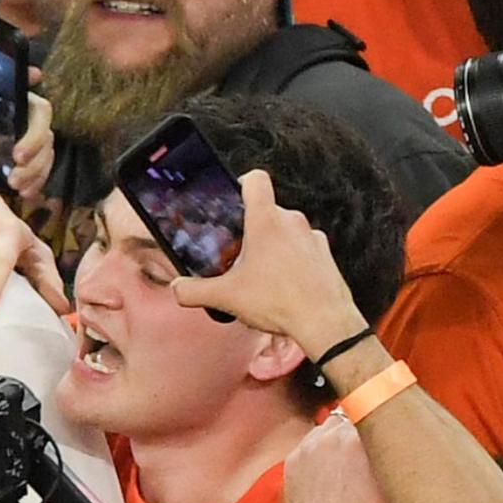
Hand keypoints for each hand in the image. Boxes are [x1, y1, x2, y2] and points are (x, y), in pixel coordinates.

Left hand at [0, 67, 54, 214]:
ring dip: (35, 167)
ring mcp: (26, 137)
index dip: (30, 76)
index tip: (35, 76)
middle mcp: (19, 112)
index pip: (21, 77)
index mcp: (1, 93)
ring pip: (46, 147)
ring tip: (14, 183)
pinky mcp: (27, 161)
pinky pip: (42, 169)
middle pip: (42, 117)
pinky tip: (23, 192)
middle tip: (18, 158)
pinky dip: (36, 182)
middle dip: (35, 139)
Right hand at [169, 170, 367, 359]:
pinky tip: (282, 283)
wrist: (324, 322)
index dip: (241, 183)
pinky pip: (302, 247)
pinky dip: (291, 259)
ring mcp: (312, 236)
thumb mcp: (226, 297)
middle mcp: (292, 222)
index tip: (233, 199)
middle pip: (267, 210)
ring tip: (261, 273)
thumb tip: (177, 289)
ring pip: (285, 230)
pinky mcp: (324, 254)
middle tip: (238, 253)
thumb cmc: (280, 302)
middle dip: (251, 229)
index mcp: (266, 222)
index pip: (255, 179)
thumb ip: (194, 291)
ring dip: (272, 245)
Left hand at [282, 416, 394, 502]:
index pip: (376, 408)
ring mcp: (307, 447)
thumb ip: (397, 460)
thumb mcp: (394, 494)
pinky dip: (323, 451)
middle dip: (363, 424)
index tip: (393, 422)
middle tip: (373, 440)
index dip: (386, 415)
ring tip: (352, 458)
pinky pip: (311, 445)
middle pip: (352, 414)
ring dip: (340, 436)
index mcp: (359, 439)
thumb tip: (405, 443)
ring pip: (329, 427)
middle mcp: (330, 436)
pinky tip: (332, 470)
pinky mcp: (293, 461)